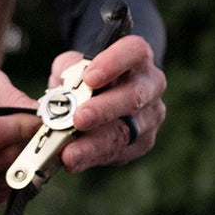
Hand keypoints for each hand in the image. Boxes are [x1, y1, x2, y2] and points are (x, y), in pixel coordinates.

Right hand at [0, 66, 40, 214]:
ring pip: (9, 180)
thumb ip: (9, 96)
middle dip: (30, 145)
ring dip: (26, 165)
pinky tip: (8, 166)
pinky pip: (3, 198)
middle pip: (4, 160)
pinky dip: (14, 183)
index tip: (41, 121)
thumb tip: (39, 117)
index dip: (22, 129)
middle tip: (39, 134)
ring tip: (23, 148)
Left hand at [50, 35, 166, 172]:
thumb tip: (63, 86)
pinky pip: (116, 152)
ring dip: (94, 143)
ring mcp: (150, 117)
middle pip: (133, 96)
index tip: (89, 77)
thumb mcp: (73, 67)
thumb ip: (68, 71)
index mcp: (137, 59)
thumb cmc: (87, 80)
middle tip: (78, 118)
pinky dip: (91, 157)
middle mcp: (151, 86)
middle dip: (103, 109)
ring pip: (125, 131)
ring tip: (69, 153)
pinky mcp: (141, 143)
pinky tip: (73, 161)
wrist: (101, 100)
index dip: (113, 63)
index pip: (134, 53)